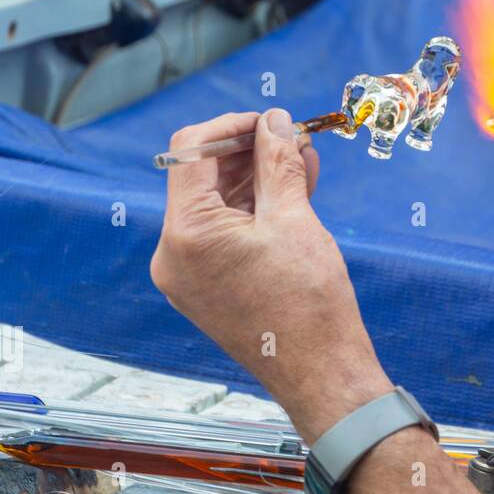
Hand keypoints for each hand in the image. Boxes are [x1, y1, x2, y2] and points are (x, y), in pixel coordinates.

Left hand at [150, 109, 390, 442]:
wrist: (321, 373)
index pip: (192, 150)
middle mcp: (173, 253)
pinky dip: (254, 208)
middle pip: (202, 176)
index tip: (273, 120)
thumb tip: (275, 122)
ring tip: (303, 161)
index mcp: (185, 234)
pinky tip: (293, 191)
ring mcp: (188, 273)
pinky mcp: (207, 285)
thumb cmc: (308, 304)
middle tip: (296, 137)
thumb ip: (278, 162)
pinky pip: (223, 231)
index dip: (233, 125)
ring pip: (216, 203)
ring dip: (257, 177)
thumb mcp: (295, 218)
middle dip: (249, 150)